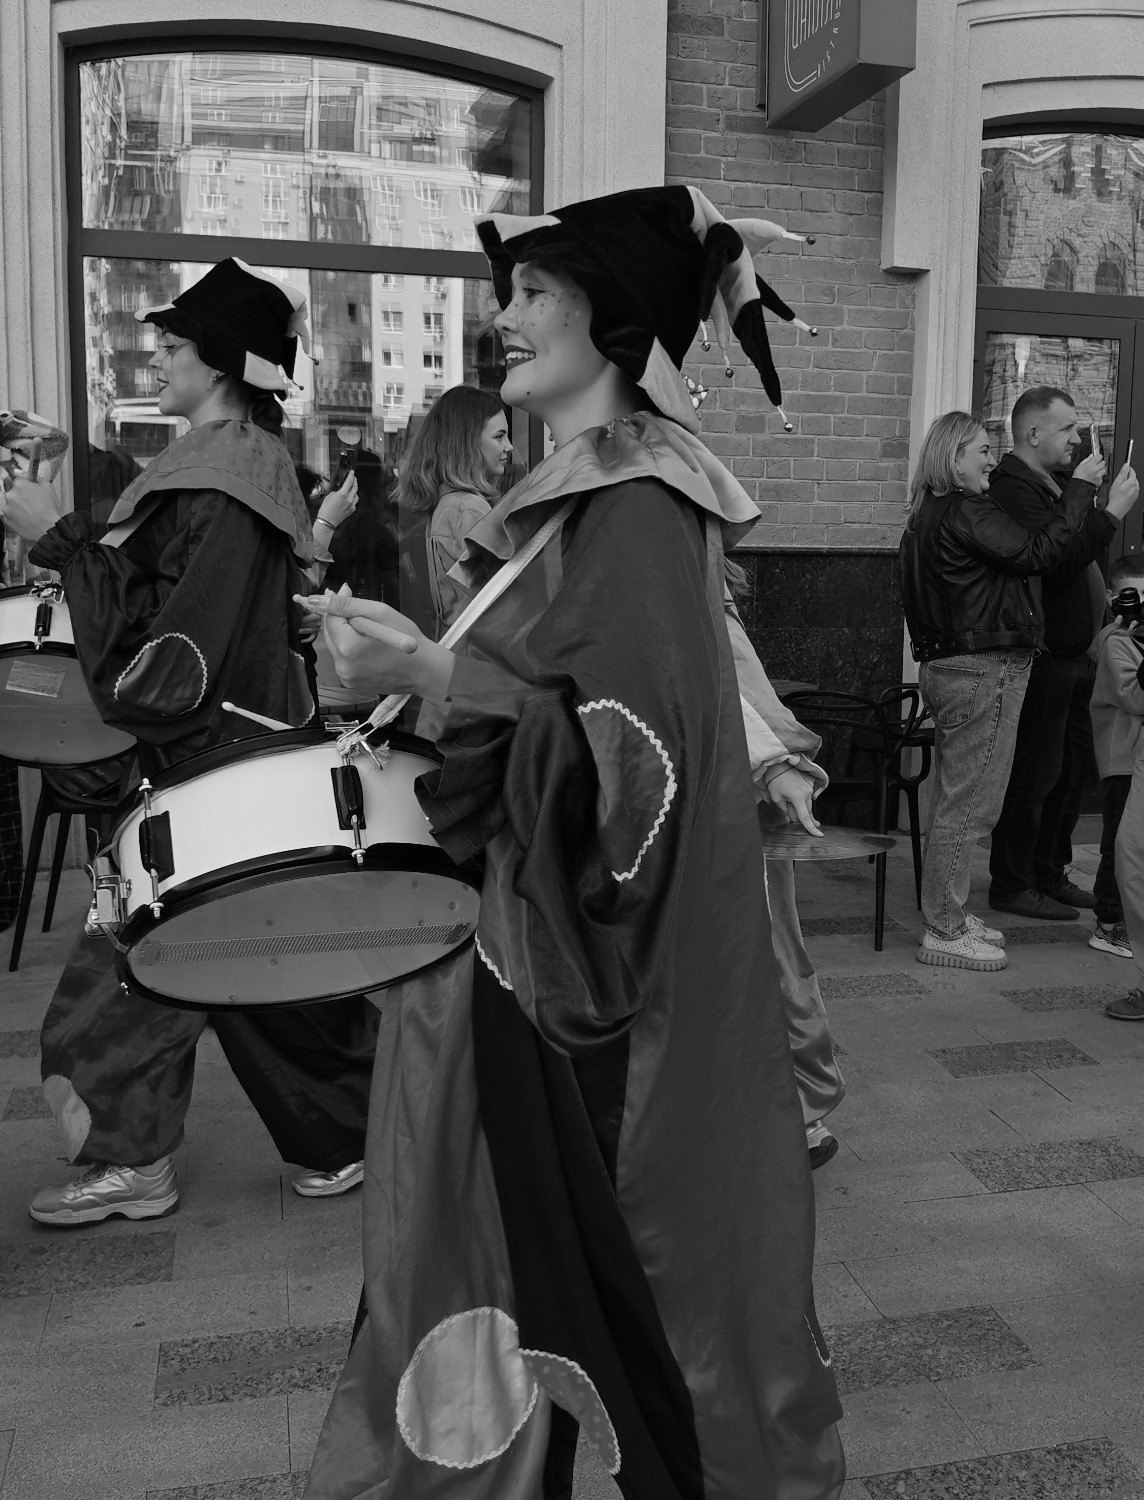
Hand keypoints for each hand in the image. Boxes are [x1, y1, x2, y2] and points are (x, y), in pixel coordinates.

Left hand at [0, 475, 61, 542]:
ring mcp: (7, 508)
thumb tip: (19, 472)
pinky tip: (27, 519)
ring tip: (31, 513)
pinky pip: (11, 516)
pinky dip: (17, 517)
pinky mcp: (7, 520)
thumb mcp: (47, 486)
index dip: (27, 486)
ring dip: (19, 507)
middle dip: (21, 496)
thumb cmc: (50, 508)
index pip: (19, 480)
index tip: (32, 491)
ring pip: (11, 505)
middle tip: (34, 504)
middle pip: (14, 492)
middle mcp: (10, 495)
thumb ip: (32, 476)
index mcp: (19, 484)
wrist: (49, 529)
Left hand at [294, 586, 454, 703]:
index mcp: (348, 647)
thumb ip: (347, 605)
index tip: (345, 591)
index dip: (335, 603)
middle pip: (329, 634)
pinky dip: (350, 649)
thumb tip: (320, 599)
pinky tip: (368, 645)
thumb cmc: (406, 637)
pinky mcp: (350, 683)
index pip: (330, 618)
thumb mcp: (380, 613)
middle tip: (358, 610)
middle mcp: (342, 666)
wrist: (423, 670)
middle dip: (340, 619)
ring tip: (367, 629)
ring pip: (335, 647)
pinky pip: (343, 660)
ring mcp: (346, 677)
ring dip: (345, 634)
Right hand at [316, 472, 357, 529]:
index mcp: (343, 494)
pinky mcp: (351, 510)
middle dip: (355, 482)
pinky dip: (353, 499)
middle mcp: (349, 499)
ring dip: (355, 490)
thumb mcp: (329, 496)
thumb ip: (336, 492)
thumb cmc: (326, 510)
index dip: (351, 476)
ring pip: (356, 495)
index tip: (352, 472)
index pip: (349, 482)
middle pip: (355, 488)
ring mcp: (351, 505)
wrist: (327, 522)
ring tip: (352, 488)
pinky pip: (355, 502)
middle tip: (354, 478)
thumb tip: (340, 491)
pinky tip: (350, 498)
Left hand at [765, 767, 822, 835]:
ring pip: (808, 804)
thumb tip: (790, 819)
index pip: (806, 817)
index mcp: (798, 798)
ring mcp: (810, 787)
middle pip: (807, 811)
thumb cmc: (775, 780)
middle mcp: (807, 793)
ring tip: (790, 801)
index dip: (811, 828)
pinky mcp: (810, 783)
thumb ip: (785, 810)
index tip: (819, 835)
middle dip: (801, 816)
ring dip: (801, 807)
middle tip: (793, 816)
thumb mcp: (777, 798)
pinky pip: (808, 796)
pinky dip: (802, 799)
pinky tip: (794, 794)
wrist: (780, 764)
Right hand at [1074, 451, 1106, 486]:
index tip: (1097, 457)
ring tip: (1095, 471)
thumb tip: (1091, 456)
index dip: (1098, 456)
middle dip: (1100, 463)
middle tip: (1096, 465)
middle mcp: (1096, 469)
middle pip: (1103, 462)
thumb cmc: (1078, 477)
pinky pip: (1102, 476)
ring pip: (1104, 469)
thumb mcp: (1080, 466)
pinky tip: (1094, 477)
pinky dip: (1099, 476)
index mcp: (1091, 464)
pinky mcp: (1100, 480)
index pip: (1099, 456)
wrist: (1079, 487)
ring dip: (1101, 469)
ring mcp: (1099, 475)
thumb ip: (1086, 460)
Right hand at [1107, 463, 1140, 520]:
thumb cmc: (1115, 498)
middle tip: (1120, 480)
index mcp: (1132, 482)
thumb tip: (1126, 466)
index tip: (1125, 469)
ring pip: (1133, 484)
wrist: (1116, 509)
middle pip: (1133, 478)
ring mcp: (1136, 493)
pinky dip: (1129, 490)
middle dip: (1127, 477)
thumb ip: (1122, 473)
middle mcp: (1136, 487)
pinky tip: (1123, 493)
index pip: (1132, 472)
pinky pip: (1133, 490)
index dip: (1128, 469)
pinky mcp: (1135, 497)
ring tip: (1121, 488)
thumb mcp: (1116, 483)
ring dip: (1128, 484)